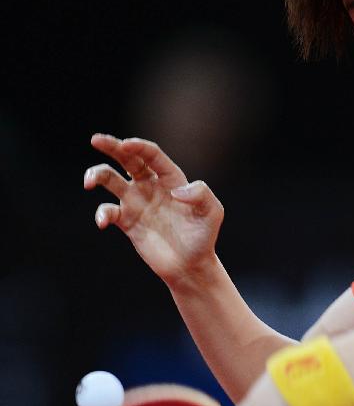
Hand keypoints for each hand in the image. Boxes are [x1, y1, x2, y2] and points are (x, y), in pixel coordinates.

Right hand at [84, 134, 223, 287]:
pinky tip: (103, 222)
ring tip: (89, 182)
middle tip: (96, 140)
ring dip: (96, 175)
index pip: (151, 155)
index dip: (138, 147)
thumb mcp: (212, 213)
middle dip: (112, 147)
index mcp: (171, 178)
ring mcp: (137, 202)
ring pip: (110, 179)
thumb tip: (176, 191)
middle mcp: (151, 186)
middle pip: (127, 159)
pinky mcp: (127, 221)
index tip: (126, 145)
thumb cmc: (204, 237)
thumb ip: (201, 194)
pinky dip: (102, 214)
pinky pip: (108, 211)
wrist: (191, 265)